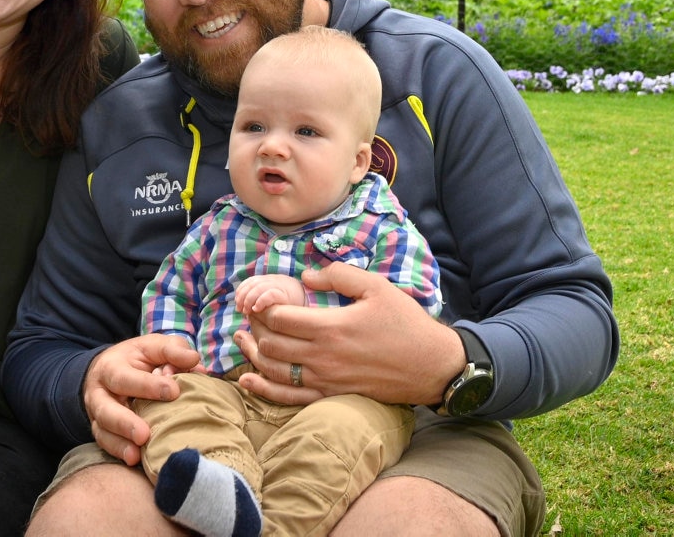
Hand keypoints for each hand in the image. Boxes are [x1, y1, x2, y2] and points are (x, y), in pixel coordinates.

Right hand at [81, 334, 200, 465]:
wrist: (107, 369)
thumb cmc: (137, 358)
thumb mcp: (153, 346)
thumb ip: (172, 350)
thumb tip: (193, 361)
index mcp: (111, 367)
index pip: (126, 377)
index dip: (148, 385)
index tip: (174, 391)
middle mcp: (99, 392)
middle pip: (106, 409)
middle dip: (125, 422)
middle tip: (144, 434)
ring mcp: (97, 414)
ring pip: (103, 430)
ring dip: (120, 443)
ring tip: (136, 453)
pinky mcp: (101, 430)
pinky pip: (105, 443)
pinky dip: (118, 451)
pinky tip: (134, 459)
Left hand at [233, 263, 461, 406]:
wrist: (430, 366)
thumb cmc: (405, 323)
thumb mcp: (376, 287)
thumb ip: (338, 276)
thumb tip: (306, 275)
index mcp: (331, 327)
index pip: (279, 317)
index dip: (262, 305)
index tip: (261, 296)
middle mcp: (322, 357)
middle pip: (270, 343)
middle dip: (254, 327)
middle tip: (251, 314)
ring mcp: (325, 381)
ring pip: (274, 370)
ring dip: (253, 354)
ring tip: (243, 338)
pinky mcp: (330, 396)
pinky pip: (288, 398)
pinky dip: (264, 388)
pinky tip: (248, 379)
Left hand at [234, 273, 305, 313]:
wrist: (313, 310)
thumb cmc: (292, 311)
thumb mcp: (274, 302)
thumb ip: (260, 301)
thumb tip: (243, 310)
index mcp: (272, 281)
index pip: (252, 280)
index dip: (241, 290)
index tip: (238, 304)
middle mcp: (277, 281)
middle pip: (253, 283)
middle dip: (243, 296)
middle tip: (240, 309)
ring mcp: (282, 287)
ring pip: (259, 287)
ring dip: (249, 300)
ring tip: (247, 311)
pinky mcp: (287, 295)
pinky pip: (270, 294)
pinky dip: (260, 301)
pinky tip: (256, 310)